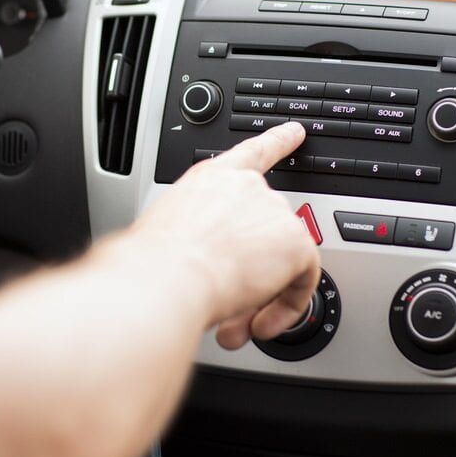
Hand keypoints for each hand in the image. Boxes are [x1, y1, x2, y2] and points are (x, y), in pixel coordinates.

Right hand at [130, 121, 320, 348]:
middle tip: (227, 304)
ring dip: (260, 296)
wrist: (165, 277)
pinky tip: (263, 324)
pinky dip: (287, 307)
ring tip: (233, 323)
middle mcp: (245, 188)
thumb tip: (189, 271)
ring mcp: (273, 211)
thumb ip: (189, 242)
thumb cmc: (151, 263)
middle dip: (248, 271)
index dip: (278, 141)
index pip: (252, 153)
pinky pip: (304, 279)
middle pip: (265, 228)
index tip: (295, 132)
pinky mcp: (294, 241)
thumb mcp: (165, 235)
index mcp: (210, 179)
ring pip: (281, 259)